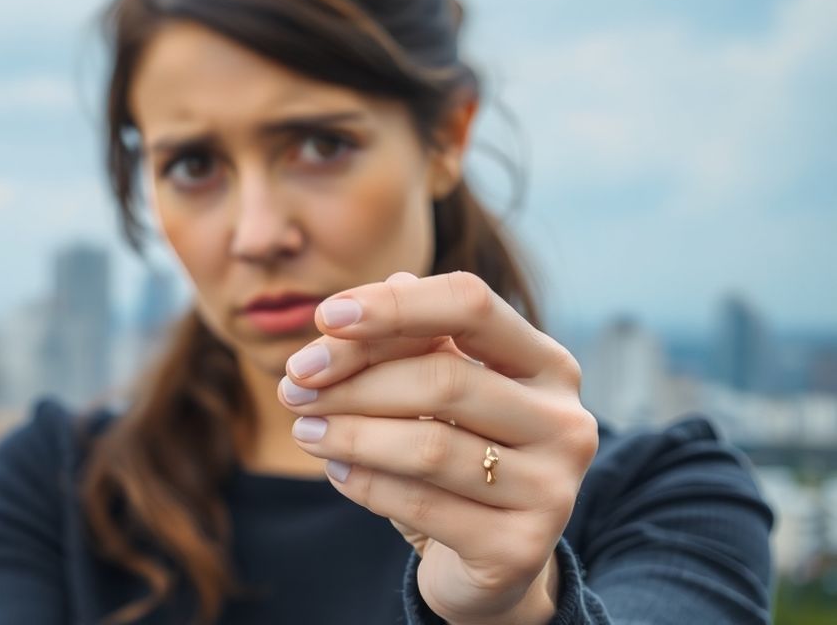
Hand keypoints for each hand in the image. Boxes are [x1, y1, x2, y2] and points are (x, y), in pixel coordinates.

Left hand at [277, 270, 598, 624]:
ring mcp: (551, 488)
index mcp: (548, 365)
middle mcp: (565, 422)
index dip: (394, 306)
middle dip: (353, 381)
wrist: (489, 563)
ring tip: (303, 429)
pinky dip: (365, 483)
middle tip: (293, 389)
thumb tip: (372, 294)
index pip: (472, 306)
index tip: (324, 316)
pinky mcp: (519, 548)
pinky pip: (421, 504)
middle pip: (443, 378)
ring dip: (349, 433)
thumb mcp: (433, 391)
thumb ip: (407, 342)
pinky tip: (334, 472)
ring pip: (427, 445)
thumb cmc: (455, 453)